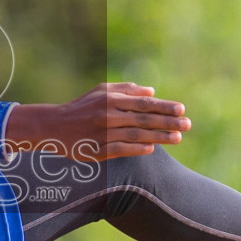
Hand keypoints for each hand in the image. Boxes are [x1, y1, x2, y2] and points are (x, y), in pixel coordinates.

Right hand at [4, 82, 190, 160]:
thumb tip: (151, 91)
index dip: (163, 106)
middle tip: (188, 124)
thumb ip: (126, 90)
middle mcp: (108, 115)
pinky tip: (152, 149)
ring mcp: (102, 133)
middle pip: (143, 119)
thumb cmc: (80, 107)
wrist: (52, 126)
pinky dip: (137, 149)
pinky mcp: (96, 150)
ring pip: (136, 135)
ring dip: (159, 137)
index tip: (182, 109)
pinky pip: (120, 150)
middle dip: (168, 122)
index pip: (143, 103)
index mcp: (110, 100)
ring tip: (177, 138)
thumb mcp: (100, 92)